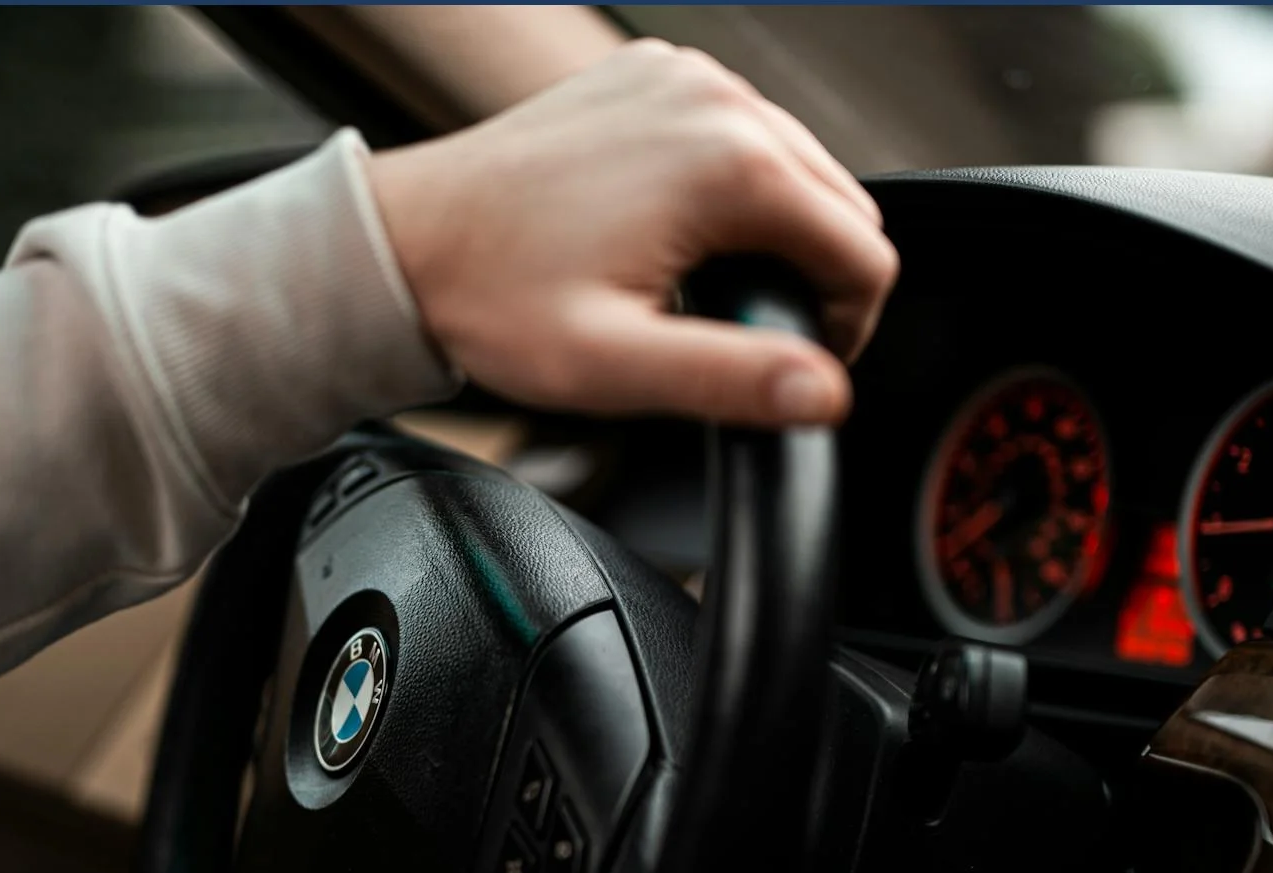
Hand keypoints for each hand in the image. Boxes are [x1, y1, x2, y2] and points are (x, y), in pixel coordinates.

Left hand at [368, 39, 898, 427]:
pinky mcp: (652, 78)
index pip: (865, 252)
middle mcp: (717, 100)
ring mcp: (684, 79)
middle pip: (841, 203)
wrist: (407, 242)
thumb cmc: (494, 297)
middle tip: (747, 337)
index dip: (846, 328)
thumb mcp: (617, 365)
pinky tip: (678, 237)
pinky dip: (732, 188)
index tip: (791, 364)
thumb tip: (824, 394)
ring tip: (707, 292)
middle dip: (816, 276)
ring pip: (796, 166)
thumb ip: (732, 379)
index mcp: (730, 163)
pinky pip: (738, 134)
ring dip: (778, 232)